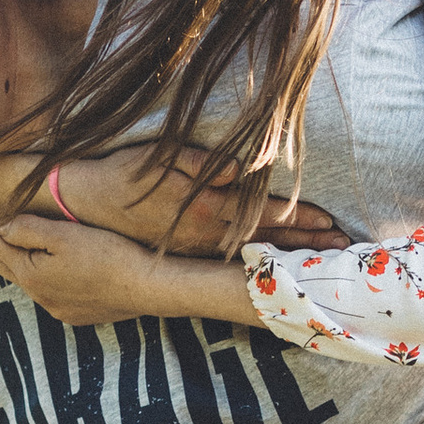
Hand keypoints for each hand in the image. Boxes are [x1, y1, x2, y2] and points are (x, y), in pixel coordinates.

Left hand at [0, 201, 217, 327]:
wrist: (150, 288)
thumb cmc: (111, 256)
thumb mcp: (64, 234)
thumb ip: (27, 228)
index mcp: (31, 272)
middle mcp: (39, 294)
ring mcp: (57, 307)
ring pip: (19, 278)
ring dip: (0, 260)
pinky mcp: (76, 313)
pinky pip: (42, 290)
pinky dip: (29, 275)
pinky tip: (32, 271)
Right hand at [7, 145, 345, 258]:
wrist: (81, 204)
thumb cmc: (123, 173)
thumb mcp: (161, 157)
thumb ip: (203, 162)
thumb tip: (240, 168)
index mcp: (204, 208)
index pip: (264, 215)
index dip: (300, 219)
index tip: (332, 224)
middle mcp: (204, 234)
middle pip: (266, 239)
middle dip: (305, 243)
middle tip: (342, 248)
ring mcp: (195, 248)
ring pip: (252, 254)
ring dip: (287, 255)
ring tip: (322, 259)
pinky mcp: (184, 252)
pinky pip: (229, 261)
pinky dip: (258, 263)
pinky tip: (277, 266)